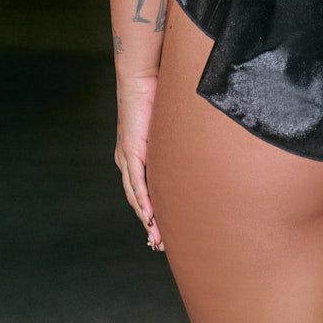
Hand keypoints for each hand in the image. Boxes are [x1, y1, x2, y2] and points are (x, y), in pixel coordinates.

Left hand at [114, 72, 164, 251]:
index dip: (152, 212)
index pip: (142, 191)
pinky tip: (149, 217)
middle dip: (150, 224)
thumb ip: (175, 142)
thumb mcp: (167, 127)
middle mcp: (127, 160)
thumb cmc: (156, 96)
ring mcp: (127, 157)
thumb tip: (195, 150)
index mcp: (135, 155)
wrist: (141, 77)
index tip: (162, 231)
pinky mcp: (130, 150)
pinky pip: (136, 182)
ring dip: (147, 219)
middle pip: (137, 200)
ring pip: (135, 197)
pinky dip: (142, 201)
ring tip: (157, 238)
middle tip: (160, 245)